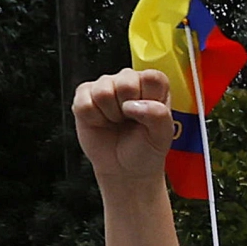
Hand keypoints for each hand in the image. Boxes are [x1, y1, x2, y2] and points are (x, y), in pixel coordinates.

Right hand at [69, 66, 176, 193]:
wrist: (125, 168)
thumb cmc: (145, 149)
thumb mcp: (162, 136)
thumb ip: (158, 115)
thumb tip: (133, 104)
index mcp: (153, 86)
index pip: (152, 77)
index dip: (148, 98)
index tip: (147, 115)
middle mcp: (129, 80)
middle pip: (125, 81)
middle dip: (127, 109)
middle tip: (129, 121)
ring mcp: (105, 85)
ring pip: (103, 91)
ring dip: (110, 114)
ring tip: (116, 122)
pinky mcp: (84, 95)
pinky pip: (84, 102)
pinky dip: (93, 119)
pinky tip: (101, 122)